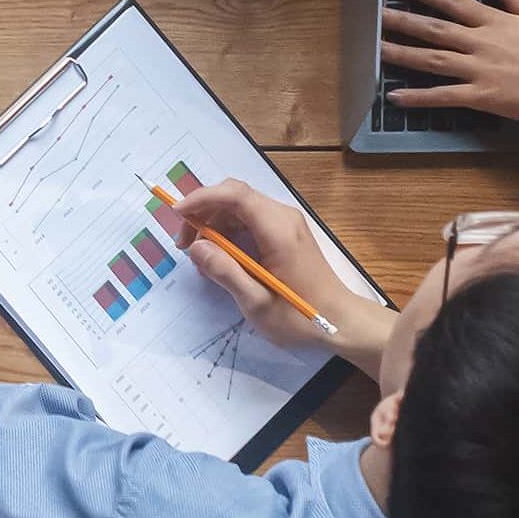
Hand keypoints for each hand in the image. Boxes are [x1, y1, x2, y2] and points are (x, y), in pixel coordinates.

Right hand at [170, 179, 391, 369]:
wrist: (341, 322)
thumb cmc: (300, 317)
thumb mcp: (257, 302)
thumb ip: (225, 272)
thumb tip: (196, 248)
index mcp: (278, 229)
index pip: (234, 195)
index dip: (201, 198)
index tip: (177, 214)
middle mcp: (283, 217)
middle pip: (235, 196)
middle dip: (204, 212)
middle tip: (184, 244)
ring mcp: (286, 223)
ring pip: (240, 206)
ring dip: (215, 223)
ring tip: (200, 255)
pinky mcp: (286, 233)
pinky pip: (250, 219)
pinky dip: (229, 231)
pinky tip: (221, 257)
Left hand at [381, 0, 518, 139]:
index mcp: (495, 22)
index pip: (452, 1)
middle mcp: (482, 44)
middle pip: (434, 29)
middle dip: (401, 19)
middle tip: (373, 12)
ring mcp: (479, 71)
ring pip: (432, 60)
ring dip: (400, 53)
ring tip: (373, 47)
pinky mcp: (480, 97)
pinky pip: (444, 96)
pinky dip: (418, 97)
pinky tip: (394, 96)